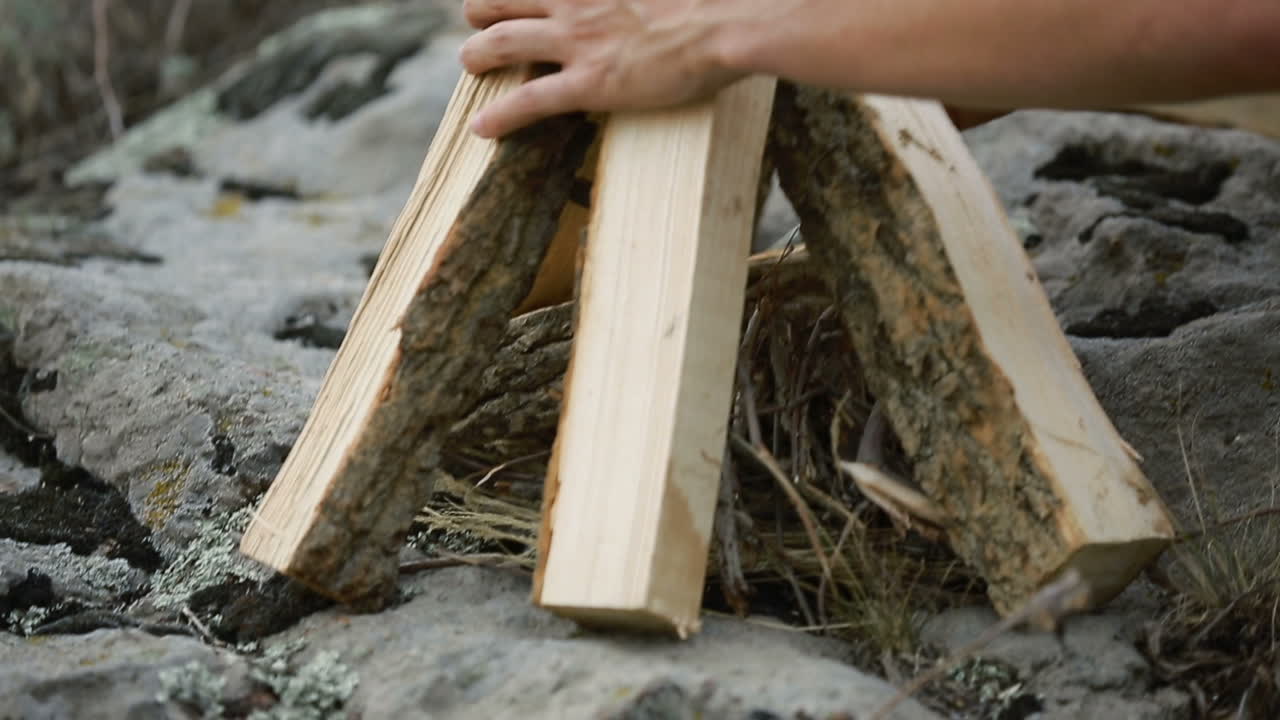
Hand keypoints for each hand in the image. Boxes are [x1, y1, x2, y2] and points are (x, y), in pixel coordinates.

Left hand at [459, 0, 743, 137]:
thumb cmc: (711, 0)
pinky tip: (482, 128)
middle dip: (482, 9)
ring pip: (500, 42)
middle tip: (477, 22)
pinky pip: (528, 100)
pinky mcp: (588, 83)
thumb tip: (641, 4)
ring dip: (476, 54)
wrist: (727, 22)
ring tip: (470, 64)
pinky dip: (499, 115)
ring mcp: (577, 42)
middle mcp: (574, 2)